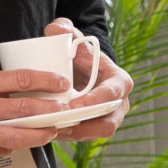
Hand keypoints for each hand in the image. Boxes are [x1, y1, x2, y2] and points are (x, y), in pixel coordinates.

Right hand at [0, 69, 68, 166]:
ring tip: (50, 131)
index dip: (46, 81)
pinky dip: (11, 146)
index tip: (62, 83)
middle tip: (64, 111)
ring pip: (18, 135)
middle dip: (51, 111)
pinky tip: (16, 142)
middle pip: (26, 109)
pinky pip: (0, 150)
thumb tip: (19, 89)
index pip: (21, 79)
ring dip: (39, 134)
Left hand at [47, 18, 134, 141]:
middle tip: (60, 122)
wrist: (80, 69)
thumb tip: (56, 29)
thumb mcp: (74, 39)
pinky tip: (48, 131)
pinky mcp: (95, 127)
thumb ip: (64, 30)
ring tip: (52, 129)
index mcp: (119, 81)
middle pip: (108, 122)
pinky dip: (67, 136)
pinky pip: (84, 137)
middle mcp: (119, 103)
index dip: (95, 101)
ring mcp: (108, 117)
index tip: (75, 105)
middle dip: (85, 125)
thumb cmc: (80, 55)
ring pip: (96, 134)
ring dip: (74, 134)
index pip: (113, 94)